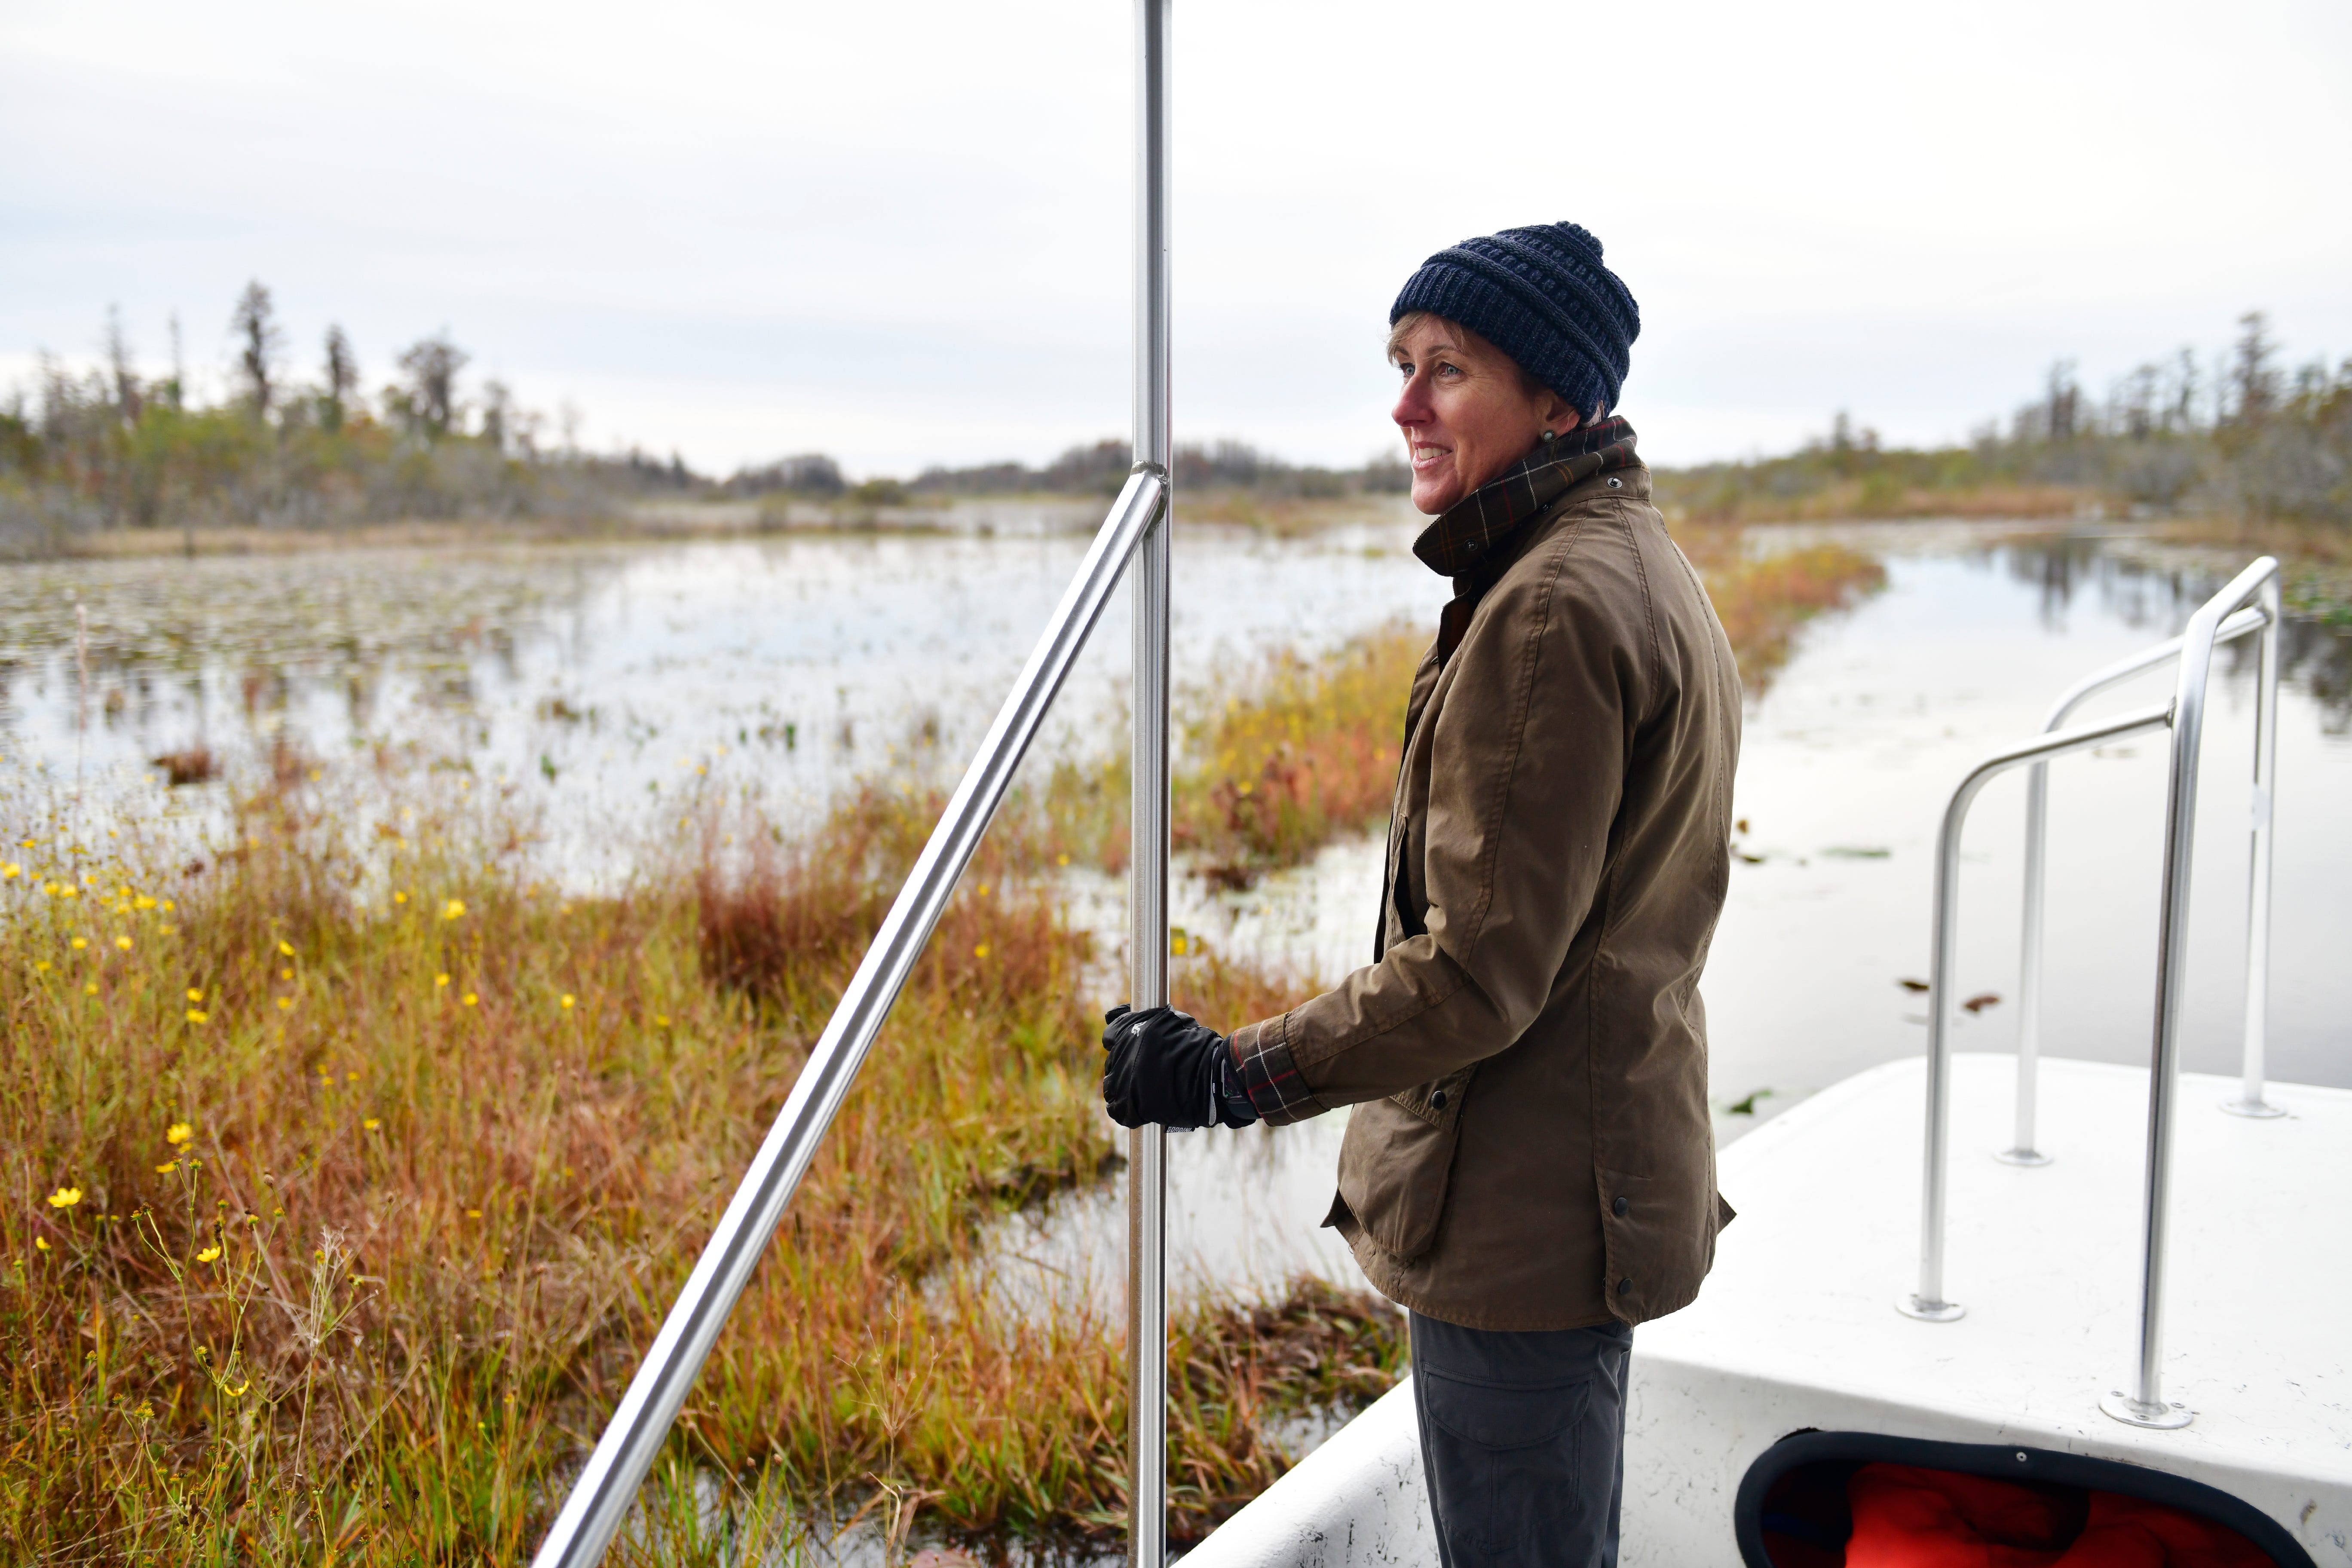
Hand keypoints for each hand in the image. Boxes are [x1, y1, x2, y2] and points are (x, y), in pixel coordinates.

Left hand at [1101, 1005, 1256, 1129]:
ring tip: (1144, 1088)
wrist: (1213, 1078)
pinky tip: (1139, 1106)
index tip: (1136, 1048)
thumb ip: (1141, 1018)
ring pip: (1111, 1084)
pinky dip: (1125, 1109)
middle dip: (1127, 1064)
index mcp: (1131, 1030)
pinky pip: (1117, 1109)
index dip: (1123, 1042)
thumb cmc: (1197, 1047)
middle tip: (1149, 1069)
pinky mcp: (1130, 1106)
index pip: (1111, 1035)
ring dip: (1124, 1085)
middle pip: (1112, 1060)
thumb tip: (1112, 1014)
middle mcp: (1123, 1054)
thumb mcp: (1171, 1020)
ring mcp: (1124, 1081)